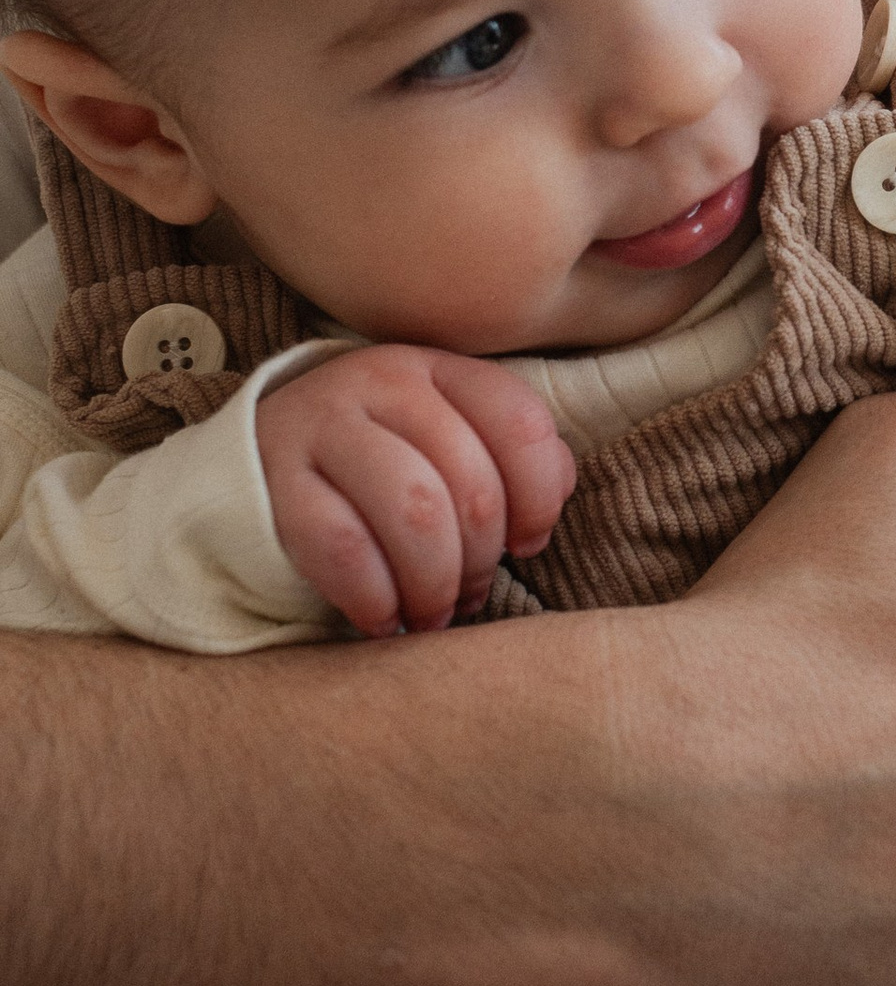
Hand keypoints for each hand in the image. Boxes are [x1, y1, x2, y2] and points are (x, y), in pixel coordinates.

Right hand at [257, 345, 576, 635]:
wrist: (254, 462)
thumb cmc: (375, 463)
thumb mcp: (443, 437)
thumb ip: (507, 457)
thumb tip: (551, 499)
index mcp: (436, 368)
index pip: (520, 422)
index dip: (540, 498)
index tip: (526, 544)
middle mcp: (380, 383)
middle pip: (470, 482)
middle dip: (480, 558)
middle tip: (467, 595)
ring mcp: (321, 425)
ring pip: (414, 511)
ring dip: (434, 583)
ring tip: (429, 614)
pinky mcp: (272, 481)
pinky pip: (341, 547)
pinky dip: (374, 596)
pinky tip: (381, 617)